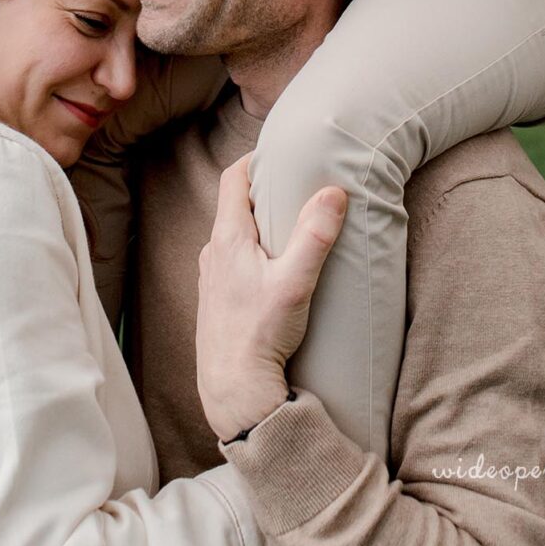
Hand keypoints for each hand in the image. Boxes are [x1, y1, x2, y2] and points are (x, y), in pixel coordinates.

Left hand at [196, 155, 345, 444]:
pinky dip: (249, 254)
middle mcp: (212, 253)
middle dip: (260, 194)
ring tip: (285, 230)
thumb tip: (334, 193)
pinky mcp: (215, 301)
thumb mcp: (295, 283)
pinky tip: (270, 272)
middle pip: (233, 207)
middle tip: (291, 190)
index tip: (277, 156)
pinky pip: (230, 263)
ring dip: (255, 228)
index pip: (232, 179)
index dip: (252, 161)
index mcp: (227, 239)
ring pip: (231, 238)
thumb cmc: (260, 334)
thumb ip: (314, 236)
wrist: (233, 388)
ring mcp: (210, 278)